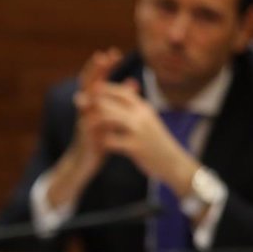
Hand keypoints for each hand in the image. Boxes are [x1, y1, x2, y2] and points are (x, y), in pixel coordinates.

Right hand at [46, 48, 121, 208]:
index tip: (113, 52)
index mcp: (92, 104)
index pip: (97, 80)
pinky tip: (105, 111)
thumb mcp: (111, 117)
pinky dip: (98, 116)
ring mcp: (83, 123)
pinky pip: (91, 124)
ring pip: (86, 103)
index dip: (103, 66)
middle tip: (103, 56)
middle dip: (95, 71)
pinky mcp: (86, 137)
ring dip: (93, 91)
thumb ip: (120, 100)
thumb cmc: (99, 139)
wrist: (84, 164)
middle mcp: (84, 110)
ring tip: (101, 80)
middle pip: (87, 85)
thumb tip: (134, 81)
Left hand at [89, 80, 199, 194]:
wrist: (172, 161)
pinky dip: (101, 142)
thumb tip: (126, 94)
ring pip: (110, 117)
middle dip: (94, 103)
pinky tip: (97, 145)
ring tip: (84, 126)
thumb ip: (136, 109)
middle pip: (112, 102)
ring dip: (95, 121)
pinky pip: (111, 141)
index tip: (90, 90)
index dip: (105, 90)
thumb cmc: (156, 142)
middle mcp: (142, 116)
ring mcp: (138, 131)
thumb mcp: (148, 121)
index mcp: (144, 108)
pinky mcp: (135, 147)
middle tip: (80, 107)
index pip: (122, 92)